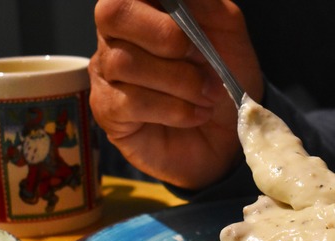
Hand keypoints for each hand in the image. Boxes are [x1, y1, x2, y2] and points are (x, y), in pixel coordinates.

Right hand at [90, 0, 263, 188]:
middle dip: (167, 36)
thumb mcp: (227, 31)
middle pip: (114, 14)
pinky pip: (130, 102)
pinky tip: (195, 115)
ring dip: (181, 82)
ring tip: (208, 96)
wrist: (228, 133)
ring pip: (125, 63)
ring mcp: (106, 72)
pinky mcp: (108, 111)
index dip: (160, 1)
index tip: (191, 19)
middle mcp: (115, 35)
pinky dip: (174, 110)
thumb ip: (206, 3)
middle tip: (203, 61)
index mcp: (142, 7)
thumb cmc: (222, 78)